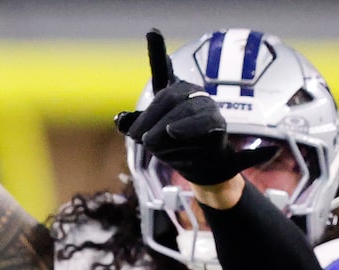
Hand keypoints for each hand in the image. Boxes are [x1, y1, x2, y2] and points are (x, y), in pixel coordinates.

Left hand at [113, 29, 266, 189]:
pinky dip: (190, 132)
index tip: (152, 31)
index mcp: (175, 93)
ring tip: (156, 143)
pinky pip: (205, 129)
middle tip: (140, 138)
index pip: (164, 71)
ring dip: (163, 135)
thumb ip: (135, 125)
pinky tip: (182, 134)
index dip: (157, 52)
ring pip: (181, 117)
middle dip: (148, 121)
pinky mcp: (217, 129)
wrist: (201, 168)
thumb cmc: (175, 147)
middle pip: (168, 99)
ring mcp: (208, 110)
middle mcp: (193, 95)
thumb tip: (121, 119)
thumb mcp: (150, 136)